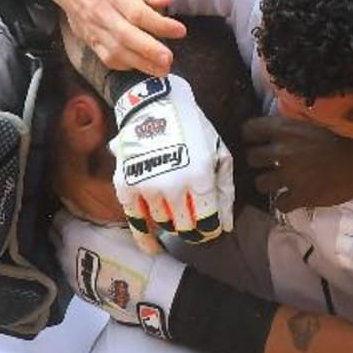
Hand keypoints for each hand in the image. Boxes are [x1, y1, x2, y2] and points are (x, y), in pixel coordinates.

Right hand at [50, 0, 184, 75]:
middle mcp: (101, 11)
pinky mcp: (89, 38)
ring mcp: (93, 27)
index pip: (138, 13)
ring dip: (140, 64)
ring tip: (161, 70)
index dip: (160, 25)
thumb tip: (165, 1)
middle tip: (169, 60)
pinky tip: (141, 65)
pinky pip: (105, 56)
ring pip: (116, 51)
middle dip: (150, 51)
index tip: (180, 30)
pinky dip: (124, 65)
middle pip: (126, 36)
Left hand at [51, 212, 185, 337]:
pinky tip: (92, 266)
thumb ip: (101, 218)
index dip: (68, 211)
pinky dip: (76, 266)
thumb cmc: (139, 255)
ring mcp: (69, 275)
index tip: (78, 209)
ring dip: (68, 249)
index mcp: (73, 232)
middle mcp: (64, 253)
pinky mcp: (78, 292)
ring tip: (87, 246)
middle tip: (81, 225)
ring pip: (61, 255)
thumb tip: (96, 214)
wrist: (148, 293)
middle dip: (64, 229)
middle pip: (54, 235)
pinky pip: (70, 272)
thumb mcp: (121, 225)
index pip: (58, 215)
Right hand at [112, 73, 233, 250]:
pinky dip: (145, 240)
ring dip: (172, 224)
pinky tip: (153, 248)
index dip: (211, 230)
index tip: (211, 229)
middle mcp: (172, 186)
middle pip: (185, 228)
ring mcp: (147, 187)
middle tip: (195, 225)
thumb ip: (224, 189)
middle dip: (193, 230)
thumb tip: (226, 225)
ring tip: (176, 214)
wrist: (153, 104)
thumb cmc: (192, 127)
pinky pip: (136, 223)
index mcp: (199, 177)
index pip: (208, 222)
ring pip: (164, 224)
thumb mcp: (218, 151)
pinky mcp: (126, 187)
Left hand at [243, 116, 352, 210]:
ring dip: (268, 181)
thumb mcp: (315, 117)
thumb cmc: (346, 132)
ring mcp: (290, 176)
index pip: (250, 130)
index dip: (251, 135)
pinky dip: (285, 201)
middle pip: (252, 158)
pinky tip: (291, 197)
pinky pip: (281, 204)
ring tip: (277, 181)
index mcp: (284, 129)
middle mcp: (281, 152)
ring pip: (261, 183)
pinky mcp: (302, 196)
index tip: (255, 138)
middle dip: (257, 159)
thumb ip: (294, 122)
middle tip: (267, 162)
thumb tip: (281, 121)